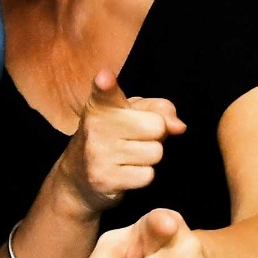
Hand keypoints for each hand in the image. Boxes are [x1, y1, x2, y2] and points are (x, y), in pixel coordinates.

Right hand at [56, 71, 184, 216]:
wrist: (79, 176)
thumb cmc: (115, 136)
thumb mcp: (134, 113)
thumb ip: (160, 109)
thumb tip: (179, 127)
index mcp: (101, 104)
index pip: (105, 92)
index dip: (106, 84)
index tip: (104, 79)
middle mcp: (95, 126)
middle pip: (157, 127)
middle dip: (155, 135)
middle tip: (134, 138)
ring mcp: (97, 153)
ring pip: (155, 153)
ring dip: (148, 157)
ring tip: (128, 156)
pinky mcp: (104, 179)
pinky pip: (147, 176)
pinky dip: (142, 176)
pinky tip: (124, 172)